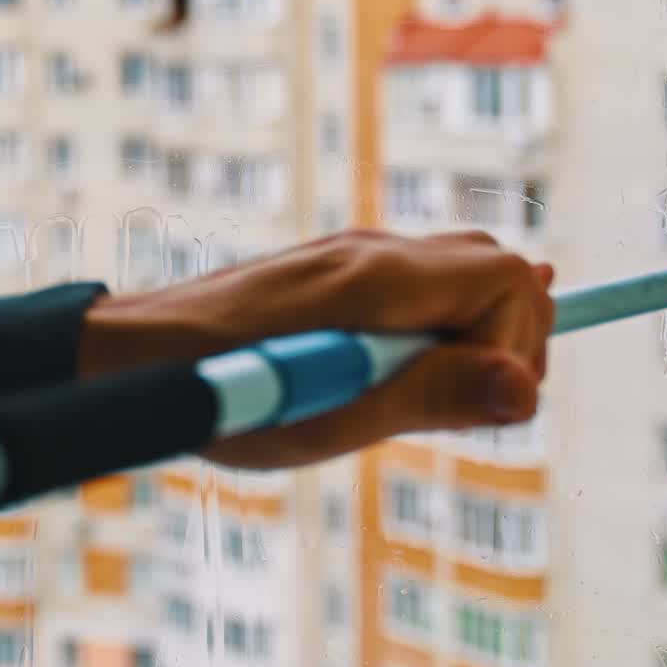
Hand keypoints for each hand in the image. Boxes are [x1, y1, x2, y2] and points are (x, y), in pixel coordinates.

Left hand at [77, 229, 553, 468]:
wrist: (140, 352)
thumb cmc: (228, 392)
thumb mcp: (333, 416)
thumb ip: (430, 397)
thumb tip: (526, 387)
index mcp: (380, 279)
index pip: (511, 280)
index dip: (515, 347)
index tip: (474, 406)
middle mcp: (374, 250)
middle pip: (498, 269)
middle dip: (505, 338)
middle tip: (454, 404)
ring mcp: (353, 254)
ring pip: (463, 272)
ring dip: (471, 333)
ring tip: (420, 391)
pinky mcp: (335, 270)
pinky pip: (421, 281)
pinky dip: (437, 321)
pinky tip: (408, 362)